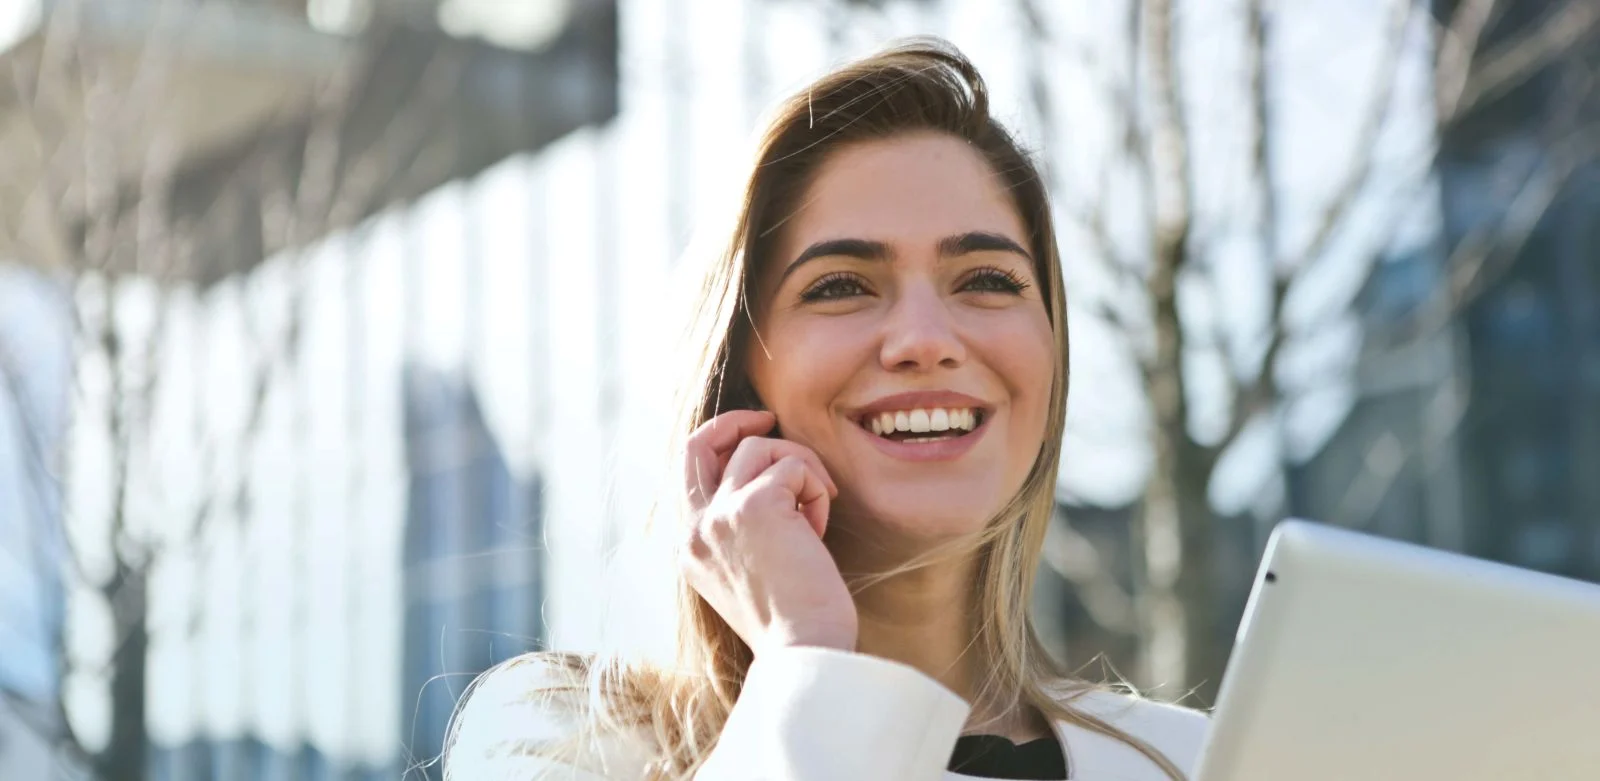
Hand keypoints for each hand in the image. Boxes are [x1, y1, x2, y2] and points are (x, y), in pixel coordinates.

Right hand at [679, 410, 857, 654]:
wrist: (804, 651)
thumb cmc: (793, 621)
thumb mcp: (749, 573)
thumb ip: (741, 530)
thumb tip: (769, 482)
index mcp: (690, 548)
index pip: (689, 474)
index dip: (720, 446)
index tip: (754, 438)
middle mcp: (695, 529)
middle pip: (698, 444)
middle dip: (734, 421)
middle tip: (769, 419)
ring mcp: (719, 515)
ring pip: (760, 448)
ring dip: (800, 468)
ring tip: (817, 508)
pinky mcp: (754, 506)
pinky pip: (794, 466)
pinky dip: (816, 488)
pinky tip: (820, 529)